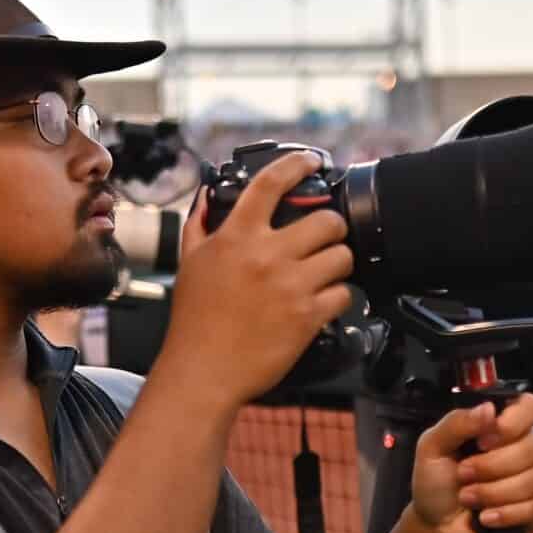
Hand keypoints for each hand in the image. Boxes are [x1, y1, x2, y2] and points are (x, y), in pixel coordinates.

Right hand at [158, 153, 353, 413]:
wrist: (203, 371)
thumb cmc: (194, 321)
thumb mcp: (189, 263)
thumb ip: (200, 225)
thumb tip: (206, 198)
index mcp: (236, 236)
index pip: (271, 184)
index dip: (297, 164)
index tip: (312, 161)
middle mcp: (266, 256)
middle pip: (326, 220)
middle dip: (331, 227)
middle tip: (325, 238)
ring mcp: (290, 286)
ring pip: (342, 256)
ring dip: (339, 262)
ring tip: (325, 271)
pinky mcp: (308, 316)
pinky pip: (343, 294)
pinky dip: (338, 297)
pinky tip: (324, 301)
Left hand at [411, 393, 532, 532]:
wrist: (436, 526)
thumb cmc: (435, 483)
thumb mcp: (432, 448)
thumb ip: (456, 423)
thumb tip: (489, 408)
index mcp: (501, 426)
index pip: (529, 406)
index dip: (512, 422)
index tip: (483, 440)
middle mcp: (524, 447)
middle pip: (532, 444)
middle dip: (491, 465)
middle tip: (463, 474)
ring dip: (494, 492)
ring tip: (468, 498)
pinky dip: (506, 513)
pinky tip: (485, 517)